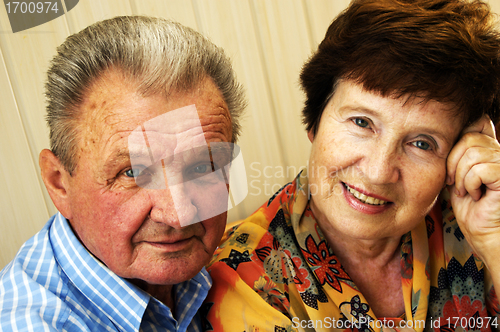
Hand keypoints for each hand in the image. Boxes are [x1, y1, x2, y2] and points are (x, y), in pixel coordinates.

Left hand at [446, 115, 499, 268]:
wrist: (485, 234)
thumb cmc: (471, 208)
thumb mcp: (458, 174)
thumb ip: (458, 153)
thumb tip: (447, 131)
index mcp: (492, 148)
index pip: (479, 121)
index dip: (459, 138)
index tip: (452, 165)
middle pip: (469, 137)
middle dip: (453, 162)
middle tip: (455, 183)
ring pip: (472, 153)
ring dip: (461, 177)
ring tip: (467, 192)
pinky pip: (479, 169)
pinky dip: (470, 184)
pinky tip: (476, 196)